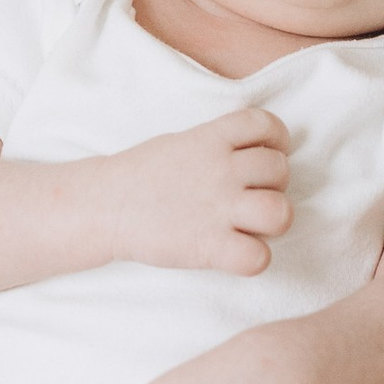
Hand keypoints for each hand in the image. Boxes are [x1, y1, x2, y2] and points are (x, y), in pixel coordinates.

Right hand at [104, 107, 291, 271]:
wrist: (103, 206)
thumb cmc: (141, 175)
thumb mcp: (180, 142)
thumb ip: (217, 145)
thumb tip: (253, 154)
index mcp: (211, 138)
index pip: (266, 124)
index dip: (276, 140)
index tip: (265, 154)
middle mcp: (221, 169)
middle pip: (280, 170)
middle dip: (273, 185)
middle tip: (249, 196)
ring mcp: (218, 207)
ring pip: (280, 212)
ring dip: (272, 221)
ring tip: (251, 225)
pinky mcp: (210, 246)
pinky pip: (259, 257)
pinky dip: (254, 259)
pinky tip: (236, 253)